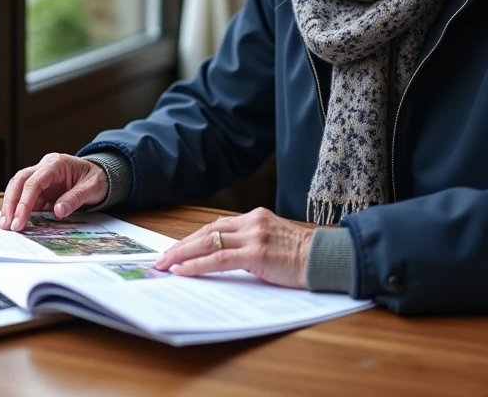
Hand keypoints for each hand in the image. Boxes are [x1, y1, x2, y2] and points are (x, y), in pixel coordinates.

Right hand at [0, 153, 108, 230]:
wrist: (102, 174)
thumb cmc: (97, 177)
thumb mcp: (92, 187)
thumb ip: (75, 198)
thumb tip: (58, 211)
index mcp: (56, 163)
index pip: (34, 182)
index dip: (24, 202)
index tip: (19, 220)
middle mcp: (44, 168)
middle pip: (19, 182)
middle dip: (10, 203)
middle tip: (7, 225)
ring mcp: (41, 178)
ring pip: (18, 189)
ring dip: (11, 207)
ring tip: (7, 226)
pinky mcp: (41, 189)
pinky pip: (27, 199)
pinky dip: (21, 210)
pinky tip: (18, 223)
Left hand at [154, 208, 313, 288]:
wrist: (326, 260)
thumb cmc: (301, 257)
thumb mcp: (272, 242)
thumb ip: (249, 244)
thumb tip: (220, 258)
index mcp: (255, 217)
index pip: (215, 226)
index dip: (192, 238)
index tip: (175, 249)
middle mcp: (252, 221)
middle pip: (206, 231)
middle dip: (180, 246)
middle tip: (161, 258)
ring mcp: (254, 236)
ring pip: (208, 242)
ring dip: (182, 254)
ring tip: (165, 265)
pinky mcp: (257, 253)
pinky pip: (218, 259)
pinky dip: (196, 265)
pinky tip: (182, 271)